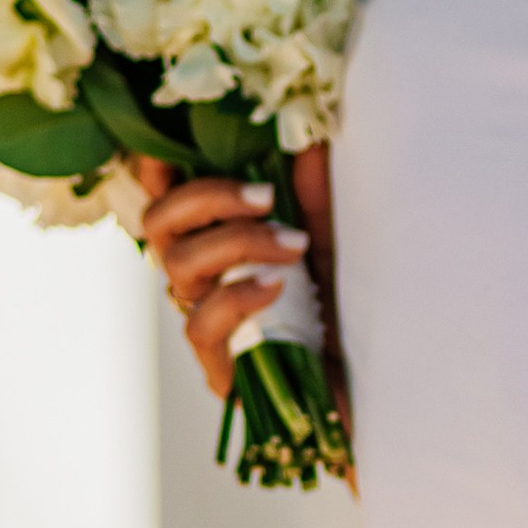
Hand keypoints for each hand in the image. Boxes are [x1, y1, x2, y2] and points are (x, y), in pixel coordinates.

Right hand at [138, 149, 338, 402]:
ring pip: (180, 267)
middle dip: (208, 197)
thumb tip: (307, 137)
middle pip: (157, 223)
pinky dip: (239, 295)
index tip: (183, 139)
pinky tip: (278, 288)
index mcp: (213, 244)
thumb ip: (312, 194)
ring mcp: (201, 323)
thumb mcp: (329, 243)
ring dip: (239, 243)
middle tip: (267, 196)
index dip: (156, 167)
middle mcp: (196, 280)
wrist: (370, 389)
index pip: (165, 197)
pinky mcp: (216, 368)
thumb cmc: (342, 312)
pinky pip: (202, 323)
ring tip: (296, 245)